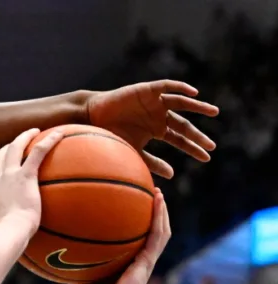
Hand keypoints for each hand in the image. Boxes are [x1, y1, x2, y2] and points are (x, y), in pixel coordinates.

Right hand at [0, 128, 63, 231]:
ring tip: (35, 131)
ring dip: (24, 137)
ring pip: (14, 147)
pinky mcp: (25, 175)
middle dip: (8, 147)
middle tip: (18, 143)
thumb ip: (3, 231)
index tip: (1, 174)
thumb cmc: (6, 239)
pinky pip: (37, 152)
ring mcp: (9, 176)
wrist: (8, 233)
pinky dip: (48, 141)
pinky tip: (60, 134)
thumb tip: (11, 243)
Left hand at [71, 188, 170, 283]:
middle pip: (148, 229)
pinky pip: (158, 236)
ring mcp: (146, 259)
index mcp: (126, 260)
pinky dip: (160, 218)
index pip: (131, 235)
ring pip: (160, 229)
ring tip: (157, 190)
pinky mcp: (149, 261)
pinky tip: (158, 201)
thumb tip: (48, 244)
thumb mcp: (77, 273)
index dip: (132, 219)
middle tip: (144, 189)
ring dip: (160, 209)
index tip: (125, 201)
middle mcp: (139, 257)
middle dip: (148, 209)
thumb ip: (67, 259)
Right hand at [86, 80, 218, 177]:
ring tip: (214, 112)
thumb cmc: (111, 134)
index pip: (180, 139)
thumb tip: (172, 174)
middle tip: (212, 145)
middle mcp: (159, 115)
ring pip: (182, 103)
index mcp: (157, 129)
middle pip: (183, 125)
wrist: (92, 116)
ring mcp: (155, 102)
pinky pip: (167, 87)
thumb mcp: (134, 151)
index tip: (207, 157)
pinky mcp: (148, 90)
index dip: (193, 148)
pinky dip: (181, 87)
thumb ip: (152, 162)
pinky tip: (194, 92)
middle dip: (197, 135)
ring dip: (198, 106)